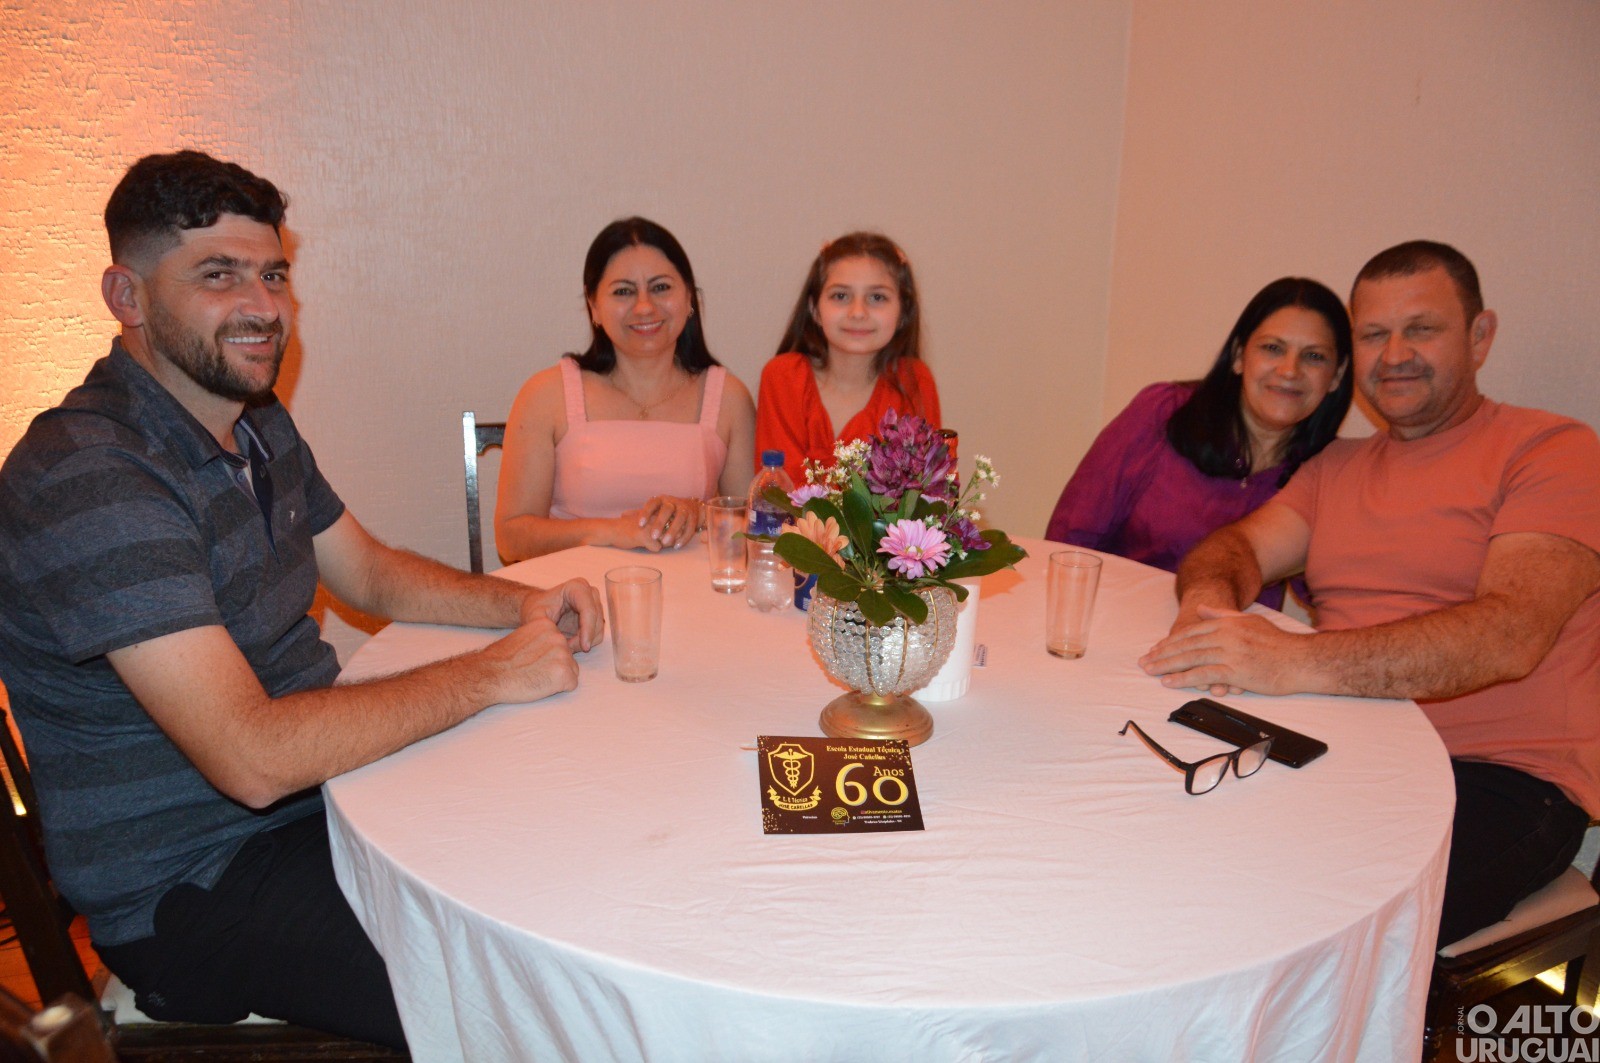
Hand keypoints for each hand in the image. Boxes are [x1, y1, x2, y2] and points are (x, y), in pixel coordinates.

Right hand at [479, 615, 581, 704]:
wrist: (490, 675)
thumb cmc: (501, 660)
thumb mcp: (522, 638)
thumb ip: (539, 640)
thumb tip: (549, 649)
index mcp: (547, 625)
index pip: (559, 643)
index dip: (546, 657)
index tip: (530, 660)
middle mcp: (559, 637)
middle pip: (568, 657)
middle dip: (555, 667)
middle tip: (532, 670)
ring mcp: (563, 655)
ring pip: (571, 671)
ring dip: (557, 678)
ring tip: (535, 677)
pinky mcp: (565, 673)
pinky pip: (571, 685)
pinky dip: (559, 689)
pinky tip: (541, 685)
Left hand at [522, 578, 603, 651]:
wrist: (538, 609)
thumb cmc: (536, 609)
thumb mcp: (535, 616)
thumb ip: (544, 625)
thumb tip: (558, 638)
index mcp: (576, 587)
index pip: (588, 609)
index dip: (588, 629)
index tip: (584, 647)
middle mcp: (589, 593)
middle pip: (596, 621)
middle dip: (583, 638)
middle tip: (566, 648)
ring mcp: (594, 605)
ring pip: (598, 630)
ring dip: (583, 642)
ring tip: (565, 646)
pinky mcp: (595, 617)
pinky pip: (597, 635)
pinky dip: (585, 643)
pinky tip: (570, 644)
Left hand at [634, 495, 701, 549]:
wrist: (691, 506)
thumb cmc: (665, 511)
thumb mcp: (654, 509)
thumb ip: (639, 513)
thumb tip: (623, 515)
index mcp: (661, 499)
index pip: (652, 503)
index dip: (646, 513)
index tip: (640, 524)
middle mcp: (673, 502)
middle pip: (667, 510)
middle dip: (660, 522)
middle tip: (653, 536)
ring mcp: (685, 509)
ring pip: (680, 518)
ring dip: (673, 530)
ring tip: (665, 542)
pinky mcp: (694, 518)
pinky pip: (689, 527)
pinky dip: (683, 537)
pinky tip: (676, 546)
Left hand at [1140, 605, 1306, 695]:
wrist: (1301, 660)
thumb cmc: (1278, 643)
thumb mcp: (1249, 621)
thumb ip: (1222, 614)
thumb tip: (1201, 609)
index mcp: (1227, 623)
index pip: (1191, 632)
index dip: (1170, 642)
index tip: (1155, 650)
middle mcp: (1225, 635)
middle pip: (1186, 644)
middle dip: (1162, 653)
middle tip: (1144, 662)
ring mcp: (1230, 652)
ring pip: (1191, 658)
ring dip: (1167, 666)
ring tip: (1150, 671)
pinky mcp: (1235, 670)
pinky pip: (1204, 674)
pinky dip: (1184, 678)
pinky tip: (1170, 682)